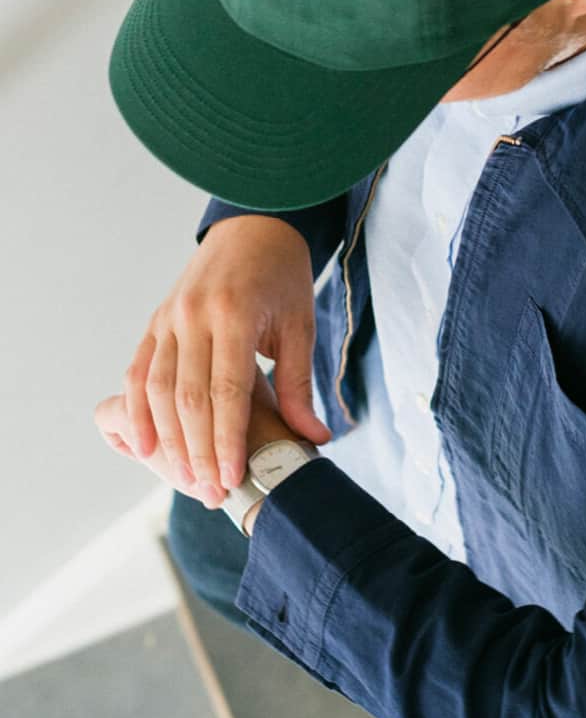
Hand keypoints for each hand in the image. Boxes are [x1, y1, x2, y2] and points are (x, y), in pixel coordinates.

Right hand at [120, 215, 330, 506]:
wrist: (254, 225)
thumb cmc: (284, 276)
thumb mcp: (300, 324)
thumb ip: (298, 384)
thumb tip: (315, 438)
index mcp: (234, 314)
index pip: (227, 390)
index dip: (228, 439)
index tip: (234, 478)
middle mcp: (194, 316)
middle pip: (189, 397)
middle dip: (200, 450)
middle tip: (212, 493)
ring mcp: (169, 317)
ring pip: (159, 389)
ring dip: (169, 439)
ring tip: (185, 479)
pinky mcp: (157, 320)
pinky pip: (140, 371)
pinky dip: (139, 410)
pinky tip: (145, 446)